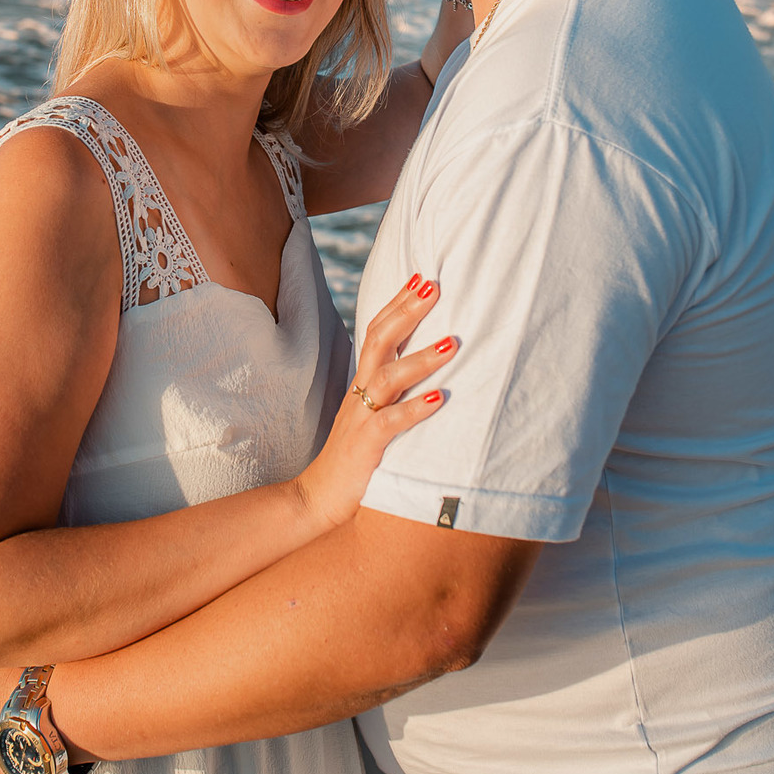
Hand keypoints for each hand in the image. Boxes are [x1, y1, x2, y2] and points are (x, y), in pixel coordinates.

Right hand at [297, 277, 455, 530]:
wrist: (320, 497)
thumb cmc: (357, 455)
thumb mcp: (374, 413)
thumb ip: (392, 389)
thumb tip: (425, 364)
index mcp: (363, 381)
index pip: (378, 330)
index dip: (398, 302)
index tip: (423, 276)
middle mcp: (360, 393)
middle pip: (380, 340)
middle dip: (408, 312)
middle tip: (435, 287)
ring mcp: (360, 418)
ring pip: (388, 378)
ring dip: (421, 358)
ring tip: (453, 343)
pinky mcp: (365, 446)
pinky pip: (389, 423)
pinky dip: (415, 409)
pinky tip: (440, 399)